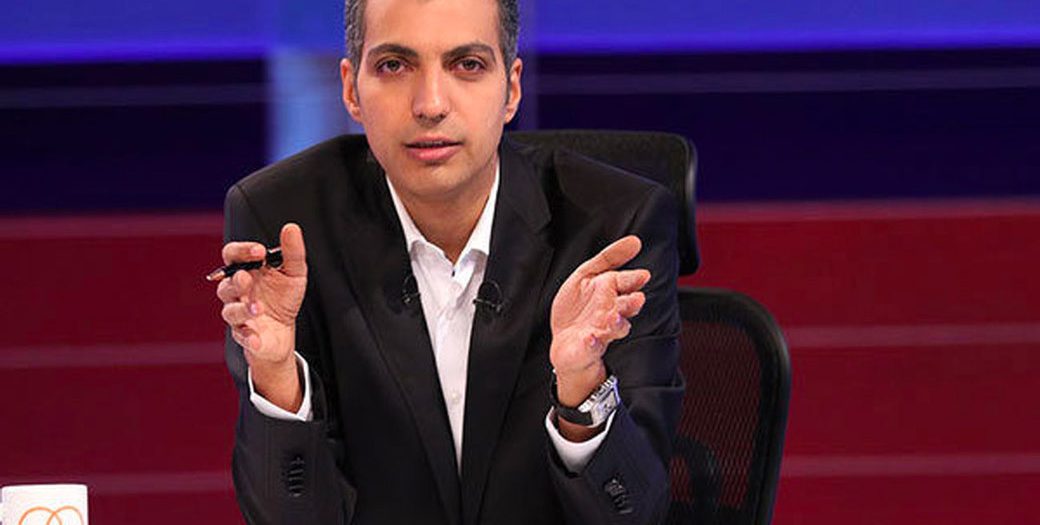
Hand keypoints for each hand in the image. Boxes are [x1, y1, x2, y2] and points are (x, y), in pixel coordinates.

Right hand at [216, 223, 307, 409]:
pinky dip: (247, 337)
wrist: (284, 330)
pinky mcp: (244, 335)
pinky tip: (256, 337)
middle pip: (225, 284)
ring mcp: (238, 314)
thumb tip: (291, 228)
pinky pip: (241, 336)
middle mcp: (237, 292)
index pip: (232, 255)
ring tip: (259, 308)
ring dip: (243, 309)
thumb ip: (292, 252)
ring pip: (230, 311)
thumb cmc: (283, 297)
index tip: (260, 252)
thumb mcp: (294, 273)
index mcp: (246, 271)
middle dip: (236, 281)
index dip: (242, 251)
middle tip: (247, 278)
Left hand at [550, 236, 649, 406]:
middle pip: (625, 307)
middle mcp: (610, 312)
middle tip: (637, 298)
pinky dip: (592, 343)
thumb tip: (635, 241)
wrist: (566, 341)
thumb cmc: (579, 307)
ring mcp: (601, 331)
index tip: (643, 275)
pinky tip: (590, 337)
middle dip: (631, 303)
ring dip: (617, 324)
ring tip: (614, 317)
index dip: (634, 279)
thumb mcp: (587, 274)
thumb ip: (609, 258)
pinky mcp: (589, 347)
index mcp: (610, 292)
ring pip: (615, 328)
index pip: (626, 282)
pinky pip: (592, 346)